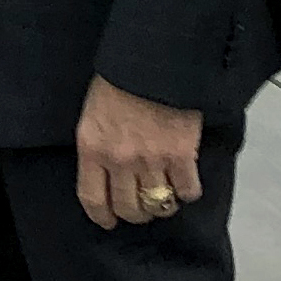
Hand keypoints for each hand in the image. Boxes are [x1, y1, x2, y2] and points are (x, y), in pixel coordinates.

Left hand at [74, 76, 203, 230]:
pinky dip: (188, 192)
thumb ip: (97, 144)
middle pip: (128, 207)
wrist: (154, 58)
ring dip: (163, 205)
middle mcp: (119, 160)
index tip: (109, 221)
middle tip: (142, 208)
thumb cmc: (122, 77)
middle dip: (136, 213)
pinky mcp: (181, 155)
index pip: (92, 198)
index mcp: (92, 148)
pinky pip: (187, 190)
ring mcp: (151, 160)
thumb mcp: (94, 111)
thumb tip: (104, 170)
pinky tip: (186, 185)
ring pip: (157, 204)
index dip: (102, 216)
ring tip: (166, 196)